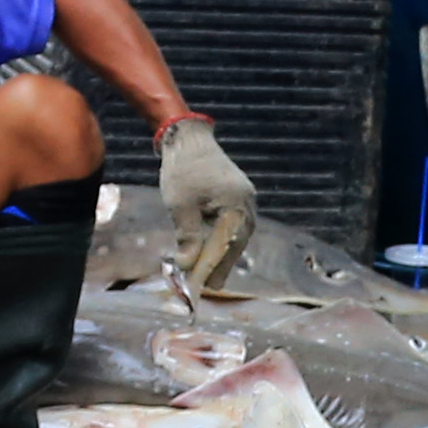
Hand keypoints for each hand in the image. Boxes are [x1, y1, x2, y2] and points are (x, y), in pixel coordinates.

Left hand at [156, 116, 256, 288]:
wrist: (189, 140)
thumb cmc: (183, 170)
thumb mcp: (180, 204)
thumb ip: (187, 236)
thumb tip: (188, 266)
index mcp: (236, 205)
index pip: (224, 246)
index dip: (211, 268)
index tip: (199, 287)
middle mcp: (247, 206)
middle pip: (235, 245)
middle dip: (219, 265)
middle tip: (208, 287)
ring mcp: (246, 203)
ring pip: (236, 237)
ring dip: (221, 254)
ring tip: (209, 274)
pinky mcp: (240, 200)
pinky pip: (234, 227)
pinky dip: (222, 240)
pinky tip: (212, 251)